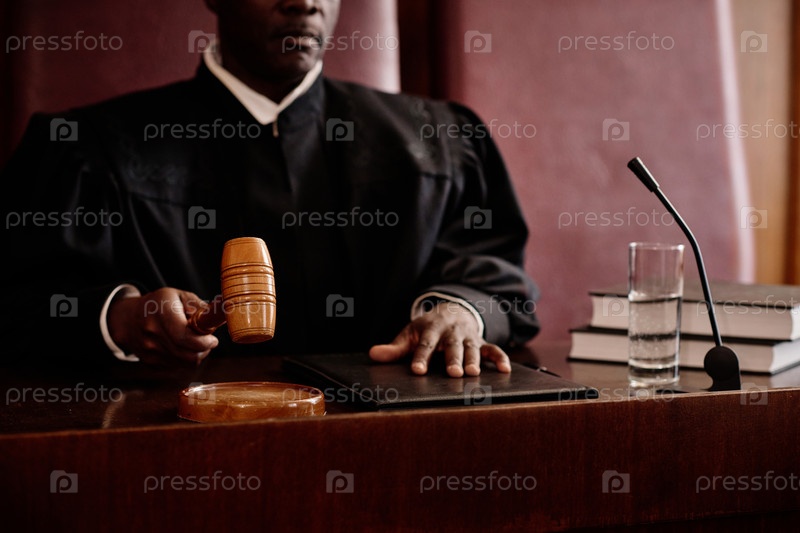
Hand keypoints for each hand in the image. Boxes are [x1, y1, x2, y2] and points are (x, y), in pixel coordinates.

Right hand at [107, 287, 218, 364]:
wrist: (128, 319)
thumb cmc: (158, 305)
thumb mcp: (178, 296)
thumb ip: (199, 307)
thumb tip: (215, 319)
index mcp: (161, 313)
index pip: (185, 337)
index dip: (203, 342)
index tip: (212, 339)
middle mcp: (153, 334)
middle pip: (188, 354)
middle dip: (204, 350)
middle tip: (209, 341)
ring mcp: (150, 351)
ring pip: (185, 363)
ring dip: (196, 355)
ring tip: (195, 342)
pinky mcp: (150, 363)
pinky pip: (177, 367)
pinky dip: (185, 359)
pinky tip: (182, 347)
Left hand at [369, 301, 510, 377]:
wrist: (452, 310)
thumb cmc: (427, 328)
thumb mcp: (410, 334)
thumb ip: (394, 348)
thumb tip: (373, 355)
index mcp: (431, 329)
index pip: (425, 344)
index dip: (421, 357)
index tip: (418, 370)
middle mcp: (451, 332)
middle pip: (452, 346)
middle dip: (453, 359)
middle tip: (453, 373)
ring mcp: (468, 336)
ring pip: (472, 347)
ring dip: (473, 360)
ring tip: (473, 374)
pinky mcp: (481, 342)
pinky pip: (493, 349)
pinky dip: (500, 358)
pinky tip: (505, 370)